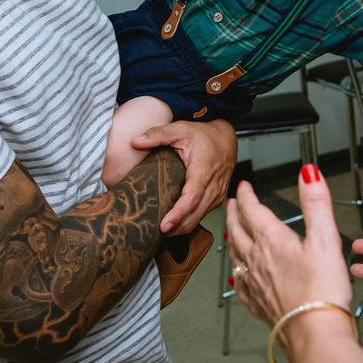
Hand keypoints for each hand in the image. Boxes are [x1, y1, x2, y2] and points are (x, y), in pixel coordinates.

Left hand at [130, 118, 235, 233]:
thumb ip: (158, 134)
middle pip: (194, 216)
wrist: (227, 139)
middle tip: (152, 234)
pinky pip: (202, 215)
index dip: (177, 214)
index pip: (191, 198)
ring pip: (198, 219)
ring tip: (160, 231)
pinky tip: (174, 223)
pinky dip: (188, 222)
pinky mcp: (218, 199)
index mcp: (204, 171)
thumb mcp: (181, 129)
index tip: (163, 226)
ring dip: (180, 227)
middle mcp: (214, 186)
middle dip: (174, 228)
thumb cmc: (205, 135)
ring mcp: (218, 195)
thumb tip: (135, 142)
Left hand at [226, 168, 352, 354]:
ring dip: (232, 238)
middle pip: (238, 230)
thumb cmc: (322, 291)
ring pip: (235, 255)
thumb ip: (316, 202)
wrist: (314, 334)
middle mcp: (257, 261)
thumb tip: (308, 172)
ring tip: (230, 231)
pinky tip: (235, 277)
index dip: (246, 195)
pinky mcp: (259, 305)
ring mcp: (255, 284)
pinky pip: (240, 285)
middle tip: (230, 203)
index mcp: (272, 241)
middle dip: (234, 213)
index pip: (252, 211)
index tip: (243, 186)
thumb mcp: (326, 238)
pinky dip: (235, 274)